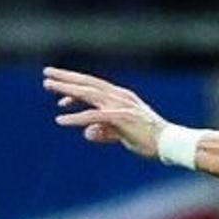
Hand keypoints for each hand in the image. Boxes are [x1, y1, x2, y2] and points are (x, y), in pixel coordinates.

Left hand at [43, 67, 172, 156]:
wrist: (171, 144)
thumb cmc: (150, 140)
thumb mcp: (122, 134)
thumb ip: (104, 132)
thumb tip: (87, 133)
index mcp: (121, 97)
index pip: (94, 86)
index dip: (75, 84)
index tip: (58, 87)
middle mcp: (119, 97)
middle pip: (88, 83)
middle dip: (66, 78)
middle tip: (47, 73)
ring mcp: (120, 105)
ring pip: (88, 93)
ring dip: (67, 89)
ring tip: (48, 86)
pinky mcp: (120, 118)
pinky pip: (92, 116)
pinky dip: (75, 117)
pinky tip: (60, 120)